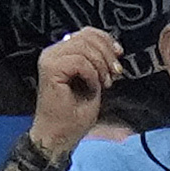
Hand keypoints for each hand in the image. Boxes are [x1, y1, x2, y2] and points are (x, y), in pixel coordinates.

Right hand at [29, 23, 120, 155]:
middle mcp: (53, 52)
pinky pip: (80, 62)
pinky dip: (92, 75)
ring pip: (84, 47)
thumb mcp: (93, 83)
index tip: (119, 54)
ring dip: (101, 65)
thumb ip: (96, 64)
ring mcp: (50, 59)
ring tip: (105, 83)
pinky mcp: (50, 68)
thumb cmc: (74, 117)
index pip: (85, 33)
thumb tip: (111, 48)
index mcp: (62, 53)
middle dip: (106, 54)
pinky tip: (93, 88)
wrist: (59, 137)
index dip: (105, 39)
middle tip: (115, 73)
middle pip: (86, 36)